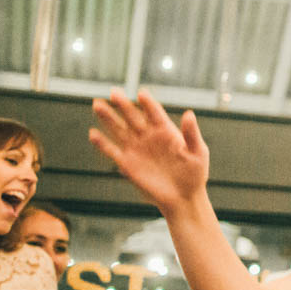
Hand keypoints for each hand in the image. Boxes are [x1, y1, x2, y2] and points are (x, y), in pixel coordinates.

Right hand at [90, 89, 209, 212]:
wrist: (184, 197)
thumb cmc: (195, 174)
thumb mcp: (198, 152)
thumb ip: (191, 134)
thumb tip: (189, 113)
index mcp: (166, 130)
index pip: (154, 112)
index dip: (148, 103)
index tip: (141, 94)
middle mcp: (148, 136)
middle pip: (133, 116)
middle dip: (123, 104)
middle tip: (113, 92)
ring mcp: (137, 149)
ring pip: (119, 129)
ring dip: (108, 118)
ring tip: (97, 104)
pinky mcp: (128, 164)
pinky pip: (113, 151)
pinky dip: (103, 144)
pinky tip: (93, 134)